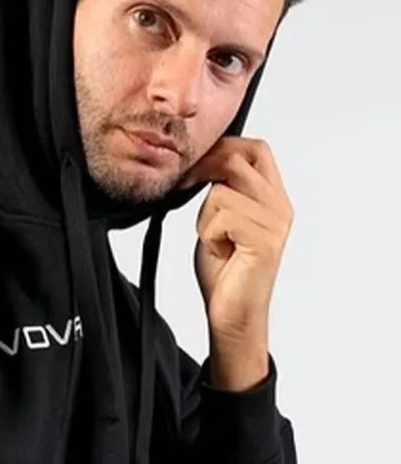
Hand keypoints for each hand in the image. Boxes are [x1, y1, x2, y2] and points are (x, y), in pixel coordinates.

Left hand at [177, 137, 293, 387]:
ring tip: (213, 240)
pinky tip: (218, 251)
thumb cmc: (225, 273)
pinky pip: (223, 216)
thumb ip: (220, 191)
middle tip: (183, 188)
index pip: (255, 149)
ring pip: (222, 192)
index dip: (220, 149)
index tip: (192, 167)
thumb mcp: (218, 221)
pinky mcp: (266, 240)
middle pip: (239, 160)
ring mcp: (276, 222)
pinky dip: (208, 234)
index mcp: (273, 197)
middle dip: (203, 171)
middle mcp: (280, 206)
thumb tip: (202, 162)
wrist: (231, 315)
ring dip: (205, 217)